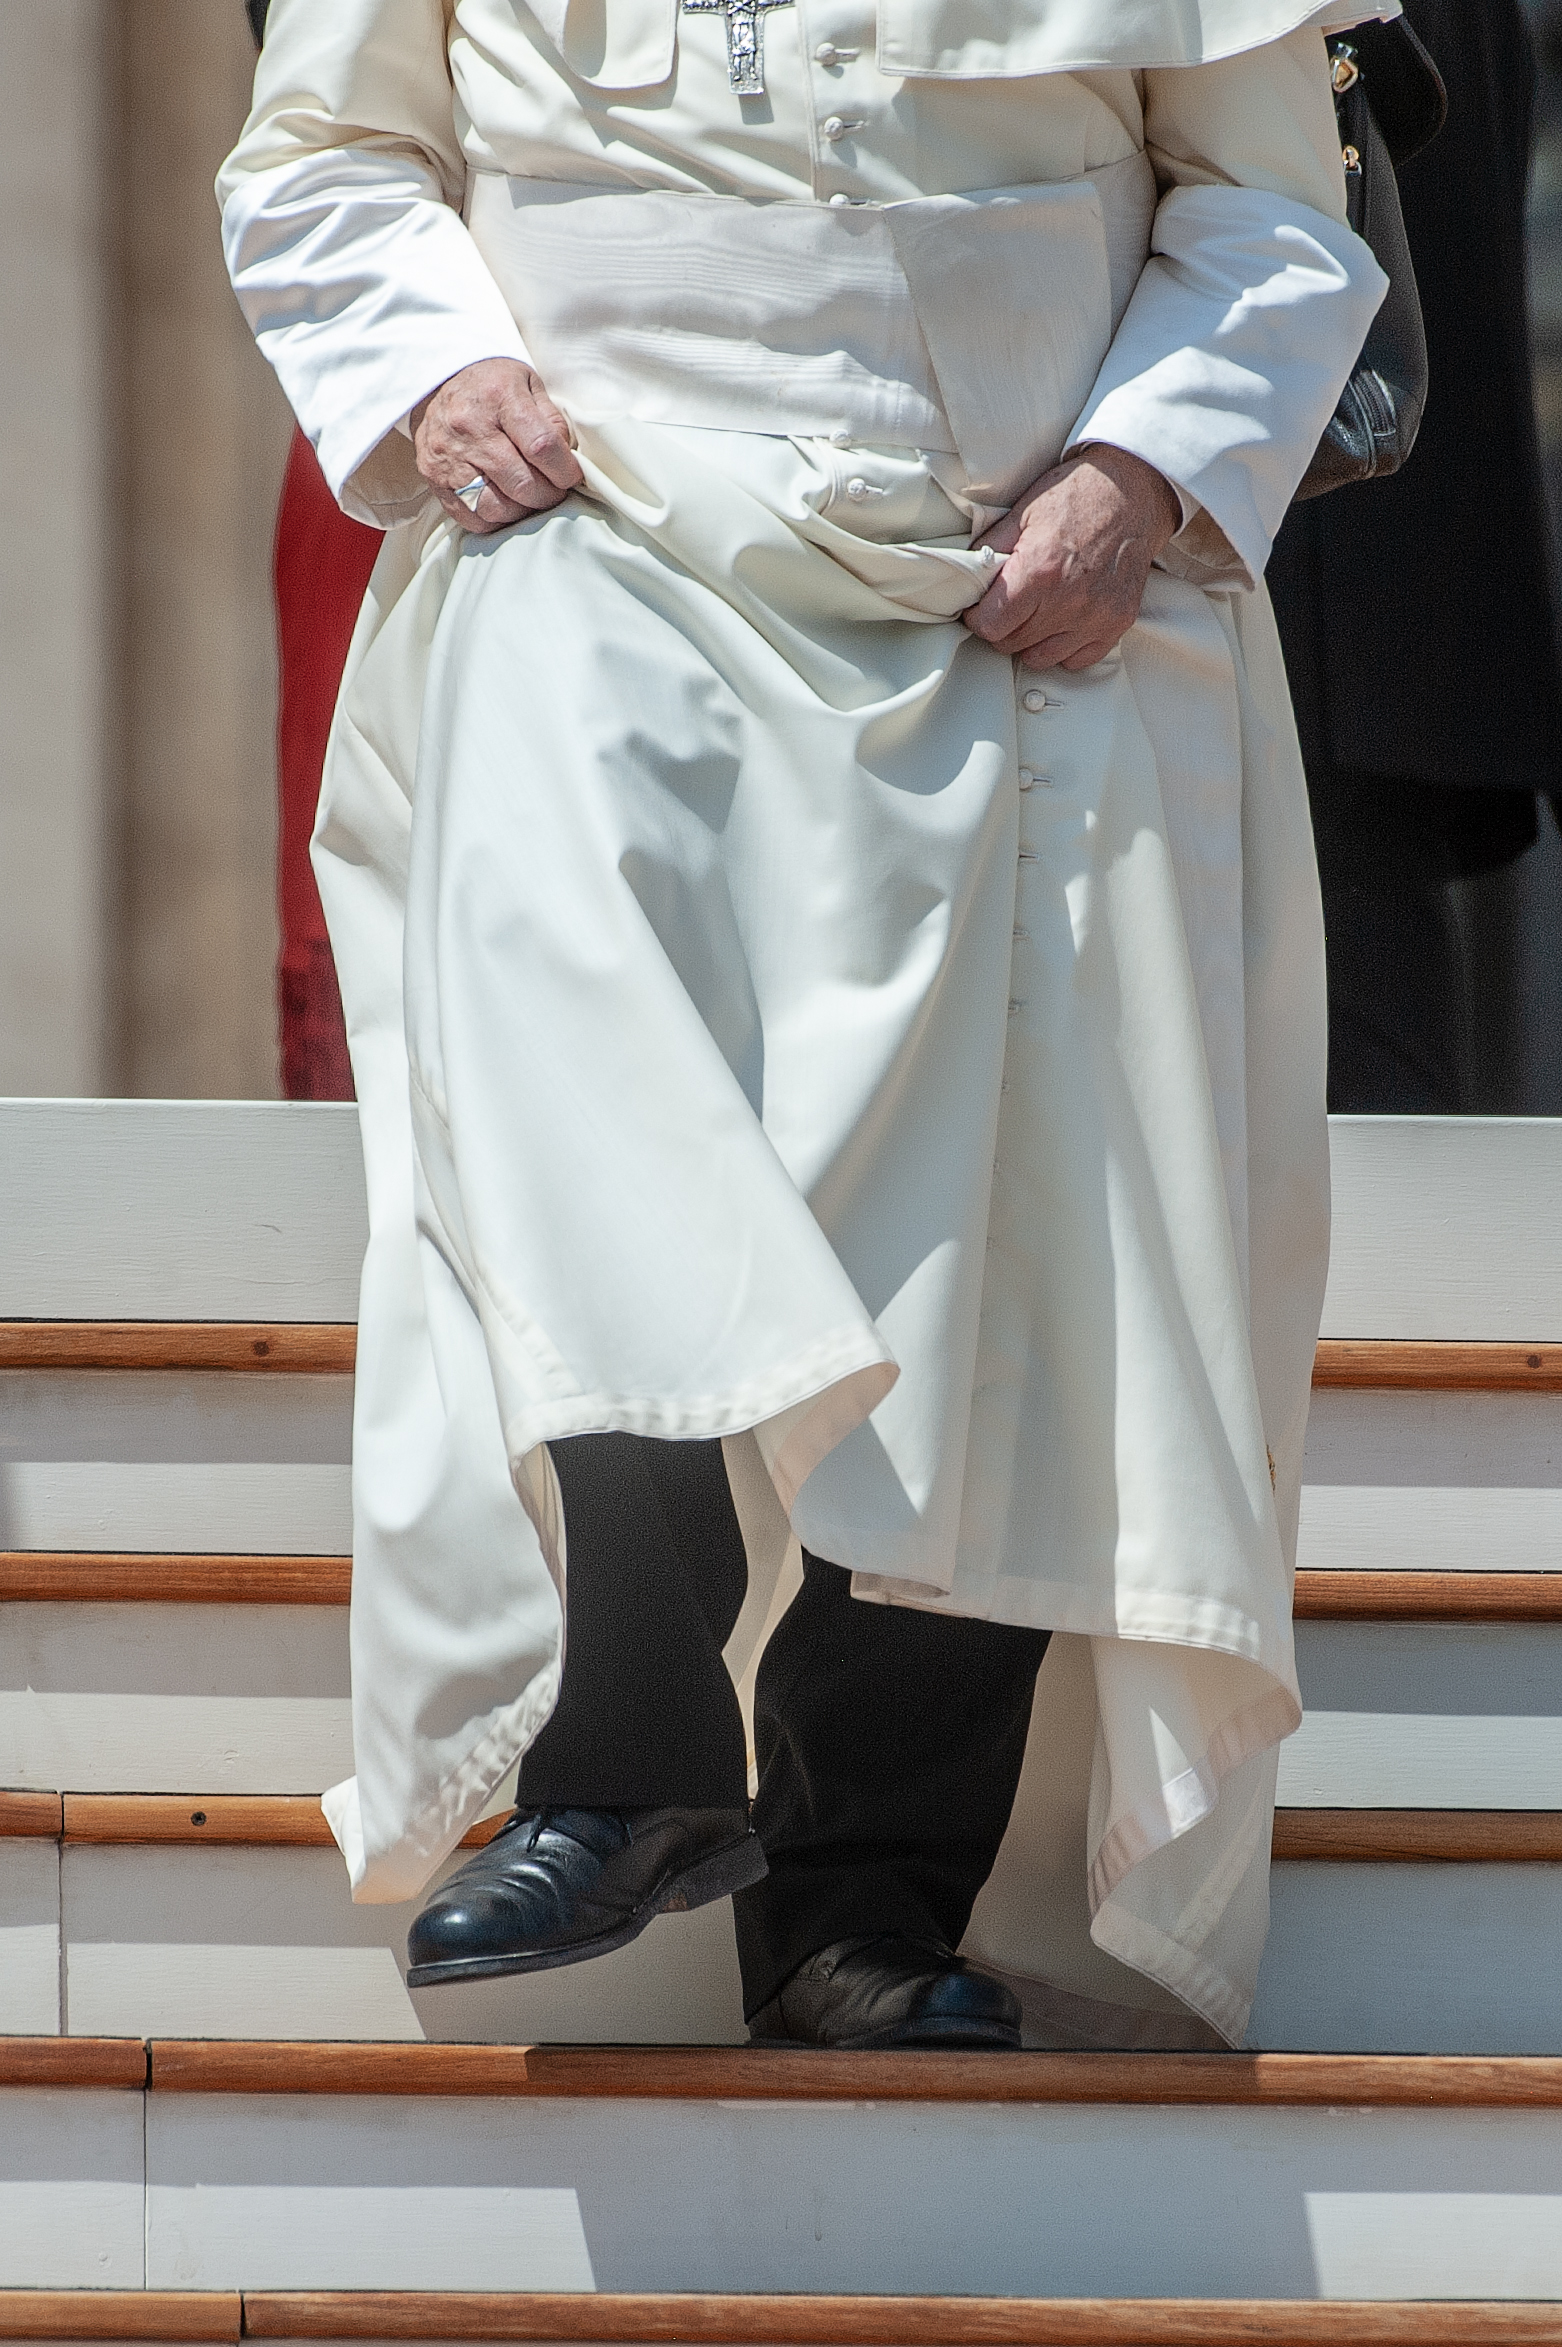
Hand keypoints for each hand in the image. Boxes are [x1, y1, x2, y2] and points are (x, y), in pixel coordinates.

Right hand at [412, 357, 583, 533]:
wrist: (439, 383)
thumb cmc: (493, 386)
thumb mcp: (529, 385)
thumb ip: (552, 420)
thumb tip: (568, 461)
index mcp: (499, 396)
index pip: (542, 446)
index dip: (565, 470)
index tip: (571, 475)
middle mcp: (470, 428)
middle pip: (522, 484)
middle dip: (548, 495)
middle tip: (553, 489)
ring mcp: (449, 457)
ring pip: (497, 508)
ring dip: (522, 511)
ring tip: (528, 497)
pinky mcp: (435, 479)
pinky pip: (472, 518)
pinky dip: (495, 520)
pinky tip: (503, 502)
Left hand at [963, 445, 1180, 671]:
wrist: (1132, 491)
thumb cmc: (1078, 496)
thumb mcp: (1023, 511)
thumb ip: (990, 547)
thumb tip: (966, 575)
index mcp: (1038, 571)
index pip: (990, 626)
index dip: (978, 618)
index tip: (981, 608)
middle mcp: (1067, 601)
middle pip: (1011, 644)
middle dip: (1001, 627)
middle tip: (1008, 606)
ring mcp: (1094, 617)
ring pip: (1040, 658)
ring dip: (1030, 641)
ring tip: (1034, 614)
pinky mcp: (1116, 624)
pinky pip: (1076, 660)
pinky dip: (1063, 648)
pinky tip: (1061, 622)